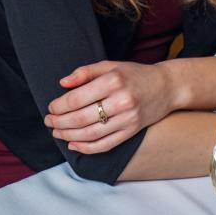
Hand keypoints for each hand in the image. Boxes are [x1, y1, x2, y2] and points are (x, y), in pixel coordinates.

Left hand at [44, 60, 176, 154]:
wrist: (167, 87)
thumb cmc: (135, 74)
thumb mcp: (111, 66)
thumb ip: (85, 72)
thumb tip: (62, 83)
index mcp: (113, 81)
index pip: (77, 98)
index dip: (59, 106)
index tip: (51, 107)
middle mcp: (121, 100)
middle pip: (81, 118)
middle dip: (59, 122)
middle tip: (49, 121)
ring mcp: (128, 118)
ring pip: (90, 134)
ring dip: (68, 136)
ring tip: (57, 133)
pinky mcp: (132, 131)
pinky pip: (105, 145)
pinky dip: (86, 148)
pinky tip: (74, 145)